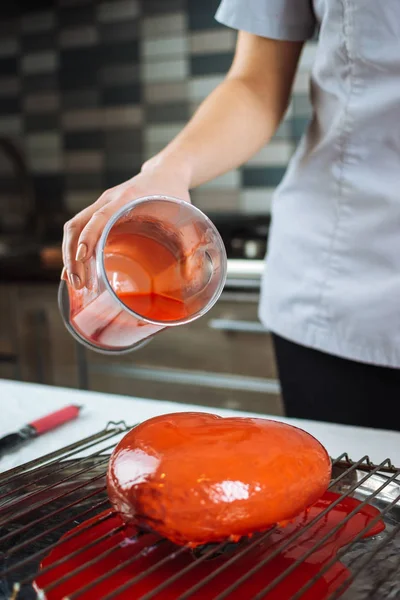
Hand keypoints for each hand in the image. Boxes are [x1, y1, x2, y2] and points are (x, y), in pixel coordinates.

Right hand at [62, 160, 190, 288]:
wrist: (166, 171)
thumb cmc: (174, 193)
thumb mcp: (183, 214)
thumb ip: (186, 241)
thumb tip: (190, 275)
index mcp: (128, 197)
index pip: (101, 216)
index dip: (90, 236)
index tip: (83, 256)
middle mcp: (109, 200)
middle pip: (78, 225)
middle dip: (72, 255)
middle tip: (79, 283)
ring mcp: (101, 204)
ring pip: (74, 228)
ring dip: (70, 255)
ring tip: (77, 282)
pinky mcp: (100, 211)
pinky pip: (80, 229)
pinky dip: (75, 249)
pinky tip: (78, 270)